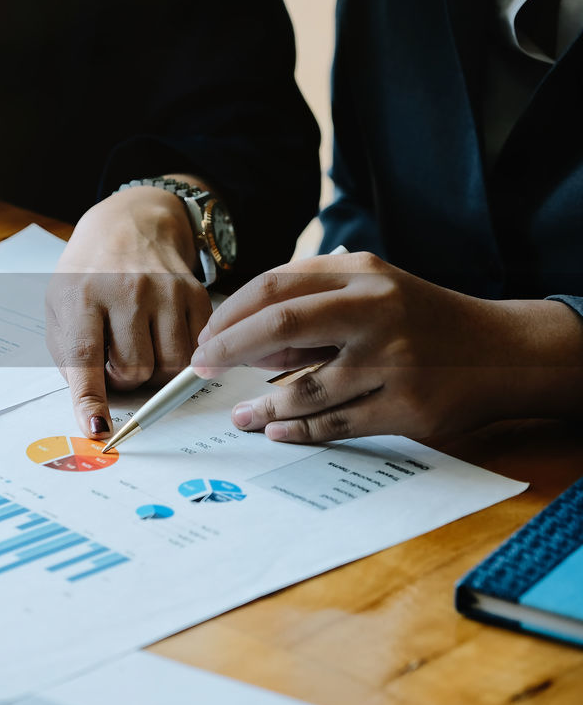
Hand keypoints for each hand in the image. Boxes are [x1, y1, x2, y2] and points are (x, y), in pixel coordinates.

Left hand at [46, 184, 211, 439]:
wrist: (128, 225)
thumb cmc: (87, 277)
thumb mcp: (60, 308)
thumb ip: (71, 357)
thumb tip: (94, 409)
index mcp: (82, 294)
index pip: (85, 356)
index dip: (90, 399)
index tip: (97, 430)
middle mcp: (126, 289)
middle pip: (134, 370)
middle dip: (122, 378)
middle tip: (114, 356)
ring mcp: (165, 290)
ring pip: (168, 367)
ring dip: (152, 371)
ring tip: (138, 347)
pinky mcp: (195, 294)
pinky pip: (193, 351)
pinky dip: (177, 356)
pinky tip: (160, 334)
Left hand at [190, 251, 582, 441]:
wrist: (503, 352)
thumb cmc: (420, 319)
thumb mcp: (370, 292)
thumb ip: (310, 306)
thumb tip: (240, 339)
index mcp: (361, 274)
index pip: (275, 287)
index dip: (229, 316)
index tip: (205, 339)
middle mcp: (376, 310)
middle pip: (281, 324)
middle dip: (229, 349)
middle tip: (202, 369)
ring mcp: (394, 359)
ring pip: (304, 386)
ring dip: (262, 406)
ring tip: (241, 416)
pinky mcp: (407, 406)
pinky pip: (334, 423)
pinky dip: (297, 430)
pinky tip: (277, 430)